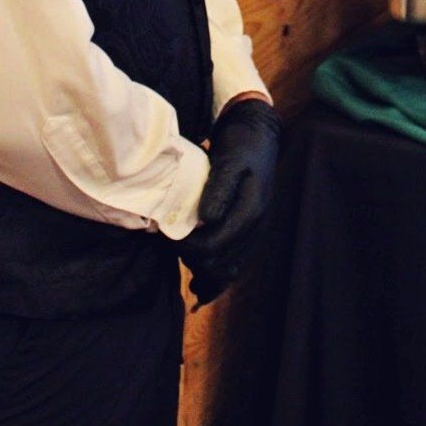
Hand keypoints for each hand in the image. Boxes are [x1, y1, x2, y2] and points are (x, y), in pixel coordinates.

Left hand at [180, 98, 281, 304]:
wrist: (259, 140)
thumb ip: (218, 190)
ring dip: (204, 271)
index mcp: (250, 212)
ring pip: (229, 269)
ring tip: (183, 261)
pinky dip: (216, 275)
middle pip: (220, 263)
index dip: (187, 248)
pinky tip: (201, 285)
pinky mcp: (249, 235)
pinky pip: (234, 264)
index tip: (166, 237)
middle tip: (168, 244)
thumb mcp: (228, 162)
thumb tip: (205, 219)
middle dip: (192, 259)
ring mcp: (254, 234)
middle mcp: (255, 229)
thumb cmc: (240, 148)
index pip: (214, 246)